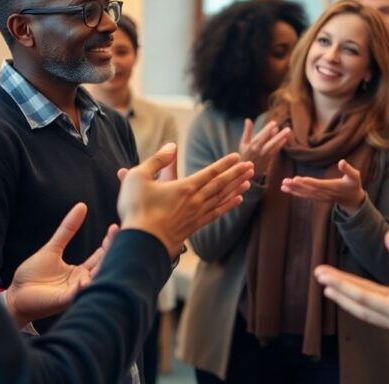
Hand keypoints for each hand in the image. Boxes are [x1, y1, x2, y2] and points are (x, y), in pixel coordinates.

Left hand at [5, 202, 118, 326]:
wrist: (15, 295)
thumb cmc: (33, 275)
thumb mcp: (52, 248)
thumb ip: (67, 230)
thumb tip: (82, 206)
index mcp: (80, 272)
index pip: (101, 256)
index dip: (109, 242)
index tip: (114, 227)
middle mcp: (81, 282)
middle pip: (102, 266)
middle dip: (112, 252)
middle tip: (116, 235)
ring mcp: (74, 292)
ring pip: (94, 280)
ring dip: (102, 268)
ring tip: (109, 251)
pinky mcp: (63, 300)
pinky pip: (76, 294)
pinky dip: (82, 287)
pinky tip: (86, 280)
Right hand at [118, 143, 253, 257]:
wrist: (141, 243)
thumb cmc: (136, 209)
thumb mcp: (139, 177)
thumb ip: (157, 160)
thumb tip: (171, 146)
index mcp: (185, 186)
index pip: (210, 172)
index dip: (225, 164)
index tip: (237, 156)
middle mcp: (195, 200)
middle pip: (221, 184)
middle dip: (237, 174)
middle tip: (251, 165)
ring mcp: (196, 215)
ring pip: (221, 198)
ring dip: (236, 188)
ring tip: (250, 181)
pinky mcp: (194, 227)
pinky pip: (216, 214)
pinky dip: (228, 206)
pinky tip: (237, 201)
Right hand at [238, 119, 291, 176]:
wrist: (246, 170)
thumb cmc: (244, 154)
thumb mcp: (243, 143)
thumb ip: (247, 131)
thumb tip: (248, 119)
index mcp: (252, 146)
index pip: (261, 136)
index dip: (268, 129)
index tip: (274, 123)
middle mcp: (259, 151)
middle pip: (271, 142)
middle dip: (279, 135)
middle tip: (288, 128)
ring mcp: (265, 156)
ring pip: (275, 146)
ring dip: (282, 138)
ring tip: (288, 131)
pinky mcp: (268, 159)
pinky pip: (275, 151)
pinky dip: (280, 145)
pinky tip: (285, 139)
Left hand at [280, 159, 365, 213]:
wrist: (352, 199)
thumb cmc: (353, 185)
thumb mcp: (355, 176)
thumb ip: (348, 169)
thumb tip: (342, 161)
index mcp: (332, 187)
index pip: (318, 184)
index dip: (308, 182)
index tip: (298, 179)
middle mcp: (324, 193)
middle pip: (308, 189)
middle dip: (296, 185)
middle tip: (285, 181)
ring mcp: (320, 197)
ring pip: (305, 193)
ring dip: (294, 190)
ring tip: (283, 186)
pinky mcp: (318, 198)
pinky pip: (306, 196)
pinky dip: (296, 193)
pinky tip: (288, 190)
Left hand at [314, 230, 388, 354]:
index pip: (361, 294)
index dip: (340, 282)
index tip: (322, 273)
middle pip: (359, 304)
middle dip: (338, 289)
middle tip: (319, 277)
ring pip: (368, 311)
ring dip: (349, 298)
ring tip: (333, 288)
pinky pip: (380, 314)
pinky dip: (366, 304)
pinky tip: (365, 298)